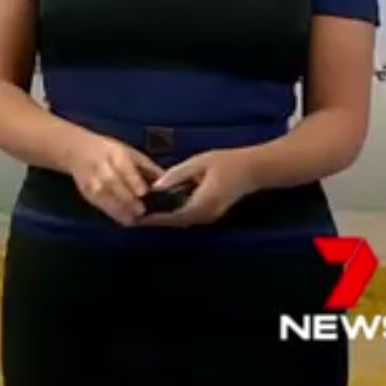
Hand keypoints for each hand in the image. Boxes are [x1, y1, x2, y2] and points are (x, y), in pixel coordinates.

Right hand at [64, 133, 163, 226]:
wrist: (77, 150)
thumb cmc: (111, 151)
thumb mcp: (131, 153)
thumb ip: (148, 168)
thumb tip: (169, 183)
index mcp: (115, 154)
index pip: (124, 167)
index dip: (132, 180)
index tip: (143, 192)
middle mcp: (101, 166)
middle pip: (112, 183)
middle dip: (126, 198)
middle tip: (141, 211)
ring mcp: (90, 180)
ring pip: (102, 195)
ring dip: (118, 209)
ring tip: (132, 220)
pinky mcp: (86, 192)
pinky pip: (98, 204)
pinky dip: (110, 213)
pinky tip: (122, 220)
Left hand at [137, 149, 258, 227]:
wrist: (253, 170)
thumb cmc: (227, 163)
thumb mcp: (199, 163)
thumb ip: (177, 175)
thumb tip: (155, 187)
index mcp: (202, 203)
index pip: (173, 216)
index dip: (154, 218)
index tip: (135, 218)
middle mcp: (205, 215)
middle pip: (175, 222)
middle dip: (154, 220)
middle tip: (132, 215)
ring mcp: (209, 217)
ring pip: (181, 221)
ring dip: (162, 218)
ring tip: (141, 211)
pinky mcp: (210, 214)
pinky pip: (187, 217)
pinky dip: (172, 214)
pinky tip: (160, 207)